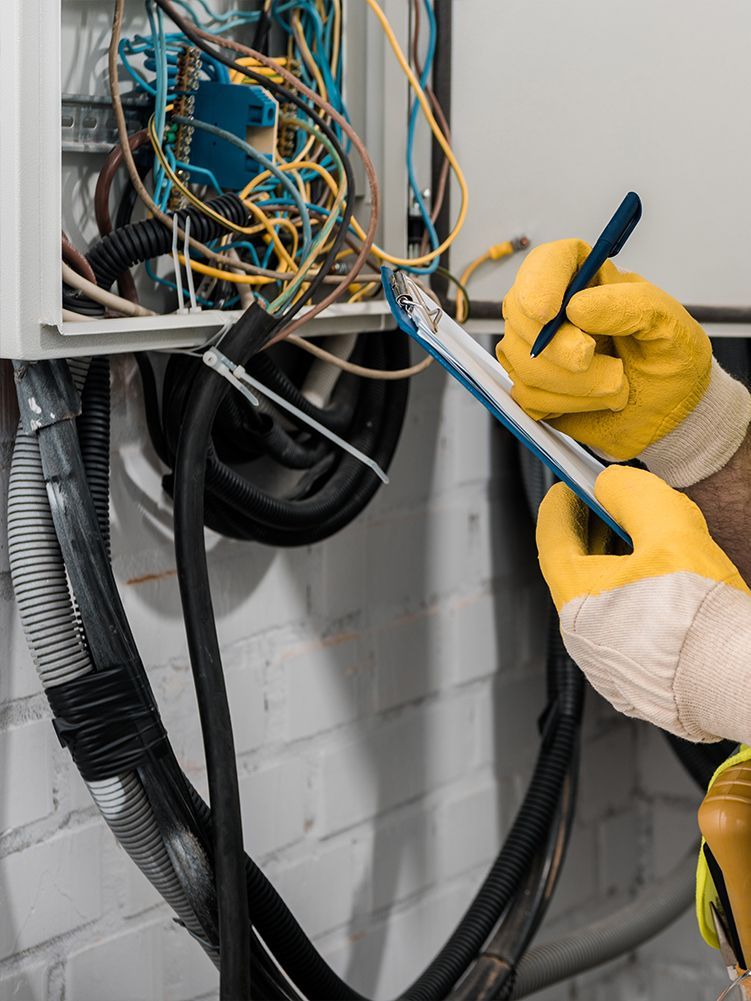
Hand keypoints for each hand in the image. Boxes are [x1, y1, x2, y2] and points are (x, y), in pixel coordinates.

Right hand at [498, 239, 748, 484]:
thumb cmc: (671, 358)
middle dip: (557, 348)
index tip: (548, 313)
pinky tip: (597, 401)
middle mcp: (554, 308)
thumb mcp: (669, 324)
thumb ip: (631, 306)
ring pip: (522, 361)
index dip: (538, 283)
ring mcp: (538, 349)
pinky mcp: (535, 386)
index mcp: (587, 278)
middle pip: (520, 315)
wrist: (670, 409)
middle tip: (595, 360)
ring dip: (573, 383)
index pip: (546, 262)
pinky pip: (527, 395)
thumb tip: (575, 308)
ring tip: (616, 386)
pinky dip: (566, 403)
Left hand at [537, 465, 749, 741]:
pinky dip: (630, 593)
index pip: (551, 536)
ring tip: (645, 538)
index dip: (561, 503)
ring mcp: (603, 658)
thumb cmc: (700, 619)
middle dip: (592, 528)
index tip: (572, 484)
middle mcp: (581, 633)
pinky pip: (619, 622)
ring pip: (599, 595)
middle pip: (574, 565)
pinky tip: (661, 581)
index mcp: (576, 597)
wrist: (732, 679)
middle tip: (612, 503)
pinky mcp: (630, 674)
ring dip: (614, 560)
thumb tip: (610, 484)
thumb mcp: (669, 532)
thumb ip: (633, 496)